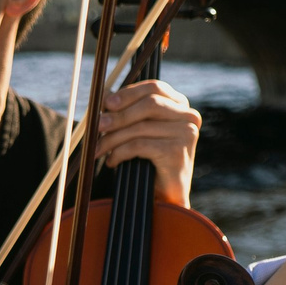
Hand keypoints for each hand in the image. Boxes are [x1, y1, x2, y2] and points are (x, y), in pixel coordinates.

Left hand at [92, 79, 200, 206]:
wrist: (165, 197)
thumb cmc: (149, 161)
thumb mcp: (137, 131)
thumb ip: (127, 112)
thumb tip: (104, 97)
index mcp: (180, 106)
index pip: (154, 88)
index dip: (128, 93)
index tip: (107, 103)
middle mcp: (188, 117)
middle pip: (149, 104)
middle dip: (118, 115)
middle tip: (97, 126)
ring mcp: (186, 134)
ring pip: (140, 128)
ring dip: (113, 138)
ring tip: (99, 150)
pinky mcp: (177, 152)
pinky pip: (140, 145)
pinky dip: (120, 152)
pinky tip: (113, 162)